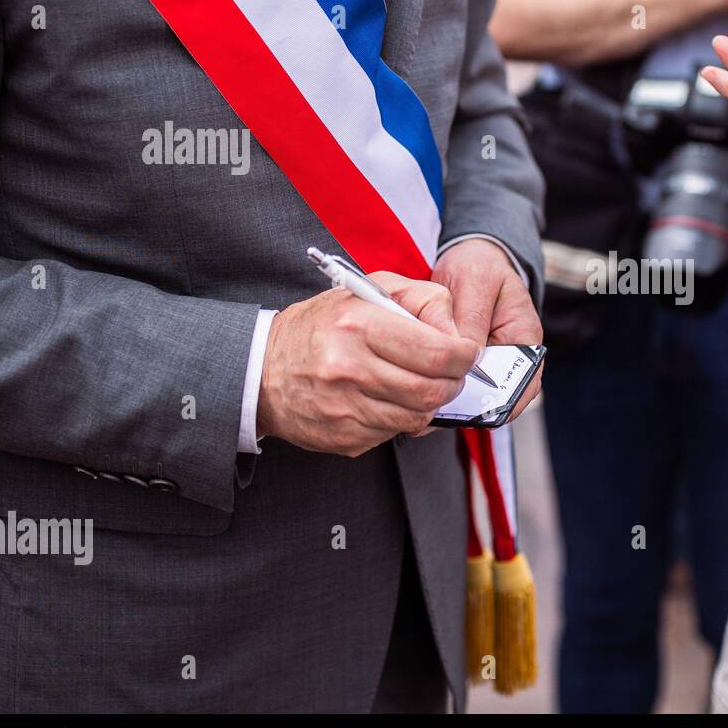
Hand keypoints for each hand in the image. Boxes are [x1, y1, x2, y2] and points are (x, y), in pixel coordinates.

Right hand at [257, 272, 479, 455]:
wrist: (261, 369)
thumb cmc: (324, 325)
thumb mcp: (370, 290)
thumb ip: (422, 300)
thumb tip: (457, 334)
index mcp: (359, 324)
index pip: (438, 353)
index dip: (464, 355)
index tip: (466, 352)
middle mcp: (349, 368)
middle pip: (433, 391)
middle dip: (452, 382)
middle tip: (449, 373)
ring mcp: (345, 408)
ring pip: (418, 417)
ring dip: (428, 402)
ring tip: (417, 383)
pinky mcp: (344, 437)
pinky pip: (394, 433)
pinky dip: (400, 418)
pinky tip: (386, 399)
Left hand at [430, 238, 543, 420]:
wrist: (469, 259)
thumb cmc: (478, 266)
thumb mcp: (475, 281)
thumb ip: (472, 317)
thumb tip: (465, 355)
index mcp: (525, 338)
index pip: (524, 385)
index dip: (499, 402)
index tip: (469, 408)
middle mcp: (512, 358)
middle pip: (498, 397)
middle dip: (469, 407)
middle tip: (437, 410)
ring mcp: (490, 363)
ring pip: (474, 397)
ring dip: (451, 402)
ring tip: (423, 406)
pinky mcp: (467, 364)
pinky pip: (456, 387)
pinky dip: (439, 389)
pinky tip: (417, 389)